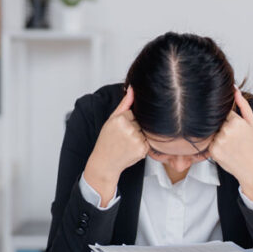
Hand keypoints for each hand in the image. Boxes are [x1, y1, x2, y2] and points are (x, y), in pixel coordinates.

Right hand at [84, 86, 147, 206]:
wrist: (105, 163)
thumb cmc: (107, 141)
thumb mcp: (111, 120)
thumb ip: (124, 104)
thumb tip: (132, 88)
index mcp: (120, 119)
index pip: (133, 113)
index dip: (127, 121)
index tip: (119, 129)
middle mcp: (129, 128)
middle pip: (140, 122)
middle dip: (134, 129)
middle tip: (122, 138)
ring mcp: (136, 139)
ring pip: (145, 132)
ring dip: (138, 137)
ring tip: (126, 144)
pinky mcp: (142, 149)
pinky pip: (148, 142)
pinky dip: (141, 146)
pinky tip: (131, 149)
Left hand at [209, 88, 252, 204]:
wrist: (251, 167)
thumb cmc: (252, 144)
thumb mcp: (252, 123)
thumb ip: (243, 105)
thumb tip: (234, 89)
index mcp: (236, 121)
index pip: (224, 112)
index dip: (228, 118)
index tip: (233, 125)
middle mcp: (227, 130)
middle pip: (217, 121)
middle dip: (223, 126)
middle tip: (233, 136)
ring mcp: (219, 141)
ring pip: (213, 131)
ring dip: (218, 135)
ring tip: (230, 144)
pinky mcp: (213, 151)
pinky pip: (209, 142)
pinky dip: (215, 144)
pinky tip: (225, 149)